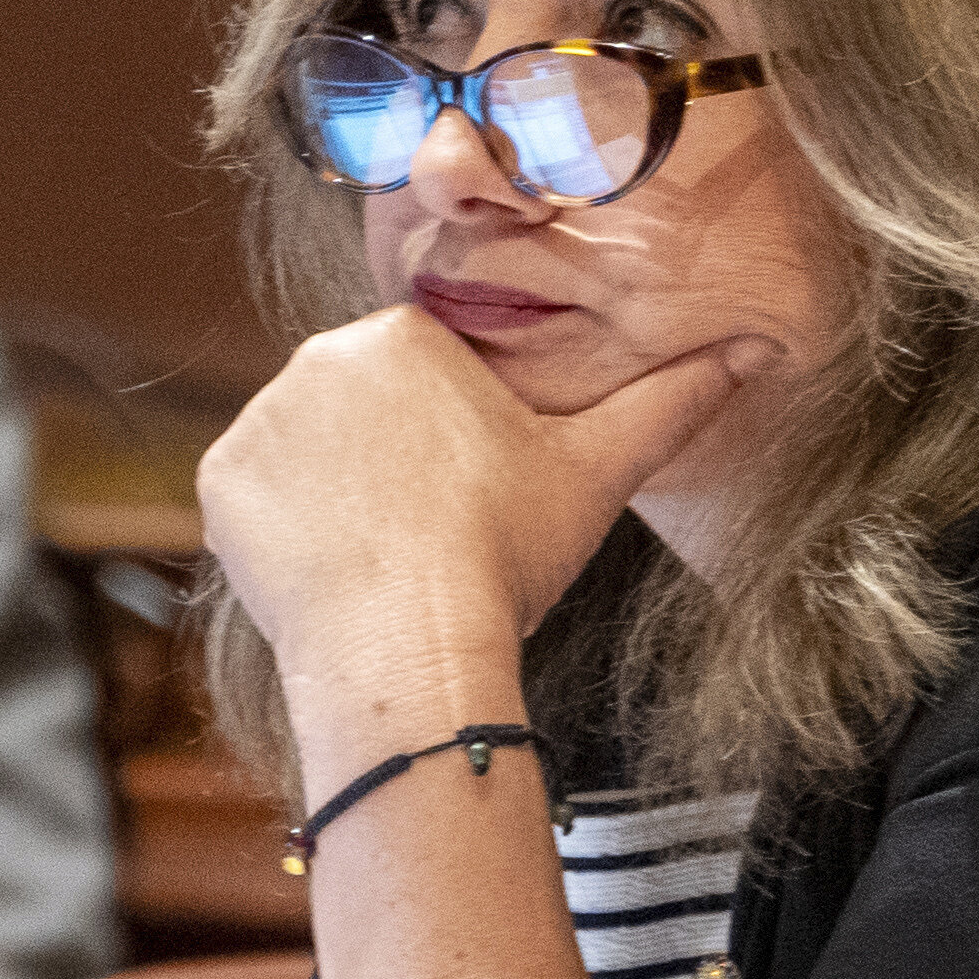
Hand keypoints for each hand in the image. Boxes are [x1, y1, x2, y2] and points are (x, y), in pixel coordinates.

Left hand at [195, 305, 751, 684]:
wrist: (410, 644)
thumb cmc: (504, 554)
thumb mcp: (598, 473)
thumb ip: (672, 402)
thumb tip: (759, 349)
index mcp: (406, 335)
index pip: (425, 368)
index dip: (450, 435)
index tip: (469, 493)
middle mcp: (319, 357)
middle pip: (359, 404)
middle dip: (389, 460)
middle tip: (430, 531)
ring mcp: (261, 419)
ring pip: (305, 447)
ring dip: (336, 491)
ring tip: (385, 554)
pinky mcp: (219, 481)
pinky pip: (252, 494)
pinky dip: (284, 530)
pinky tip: (335, 567)